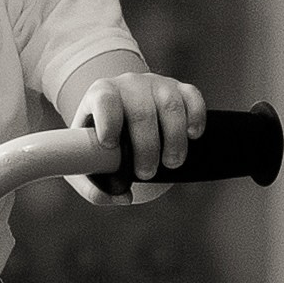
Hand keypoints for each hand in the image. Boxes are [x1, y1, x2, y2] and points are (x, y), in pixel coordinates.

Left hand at [69, 70, 204, 204]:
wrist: (119, 112)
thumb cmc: (99, 140)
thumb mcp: (87, 161)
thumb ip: (93, 186)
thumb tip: (122, 198)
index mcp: (100, 95)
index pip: (104, 99)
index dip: (108, 121)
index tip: (110, 146)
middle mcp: (128, 84)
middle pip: (141, 112)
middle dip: (146, 148)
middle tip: (147, 174)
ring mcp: (156, 84)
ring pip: (170, 106)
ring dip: (174, 139)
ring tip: (172, 163)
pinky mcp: (179, 88)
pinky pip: (192, 97)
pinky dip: (196, 117)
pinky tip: (193, 136)